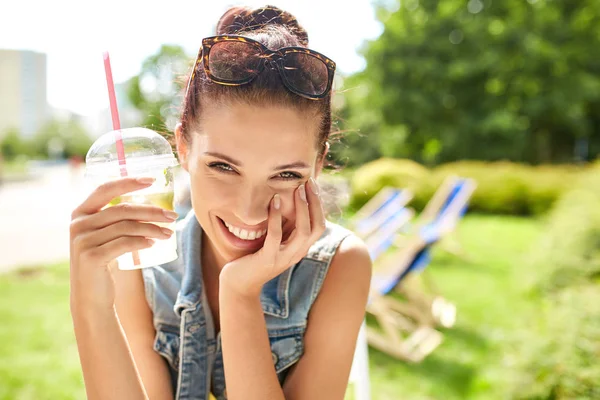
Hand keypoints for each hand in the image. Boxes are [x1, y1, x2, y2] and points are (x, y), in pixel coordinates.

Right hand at [69, 177, 177, 310]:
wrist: (90, 297)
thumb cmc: (104, 261)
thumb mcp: (105, 236)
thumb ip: (117, 219)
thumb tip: (153, 206)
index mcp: (80, 212)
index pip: (105, 189)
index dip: (128, 182)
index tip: (152, 180)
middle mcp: (78, 224)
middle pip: (122, 210)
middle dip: (151, 211)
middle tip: (172, 216)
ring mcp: (82, 240)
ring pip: (126, 227)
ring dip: (152, 228)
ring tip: (169, 233)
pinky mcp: (91, 256)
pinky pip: (124, 244)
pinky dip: (142, 241)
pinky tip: (154, 243)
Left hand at [220, 177, 325, 297]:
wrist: (238, 285)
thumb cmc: (255, 258)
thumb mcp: (275, 242)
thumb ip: (284, 227)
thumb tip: (288, 201)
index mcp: (300, 248)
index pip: (319, 225)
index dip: (318, 205)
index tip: (312, 184)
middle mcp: (296, 253)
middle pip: (317, 227)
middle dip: (315, 203)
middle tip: (309, 182)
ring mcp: (283, 258)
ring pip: (303, 232)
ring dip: (302, 208)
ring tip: (297, 189)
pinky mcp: (267, 259)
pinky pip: (275, 236)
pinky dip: (276, 217)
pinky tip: (273, 201)